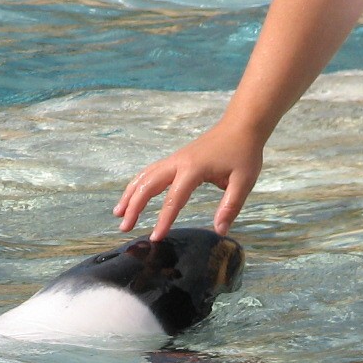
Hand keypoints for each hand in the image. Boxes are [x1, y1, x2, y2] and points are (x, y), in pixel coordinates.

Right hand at [114, 120, 264, 240]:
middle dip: (134, 206)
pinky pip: (150, 172)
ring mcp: (174, 159)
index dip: (163, 219)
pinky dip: (137, 184)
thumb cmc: (243, 152)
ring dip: (130, 195)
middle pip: (148, 185)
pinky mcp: (175, 159)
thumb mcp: (243, 181)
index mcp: (194, 169)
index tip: (155, 237)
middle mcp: (178, 162)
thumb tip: (219, 230)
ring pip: (144, 177)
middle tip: (124, 227)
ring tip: (118, 214)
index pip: (174, 199)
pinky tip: (131, 196)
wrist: (240, 125)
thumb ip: (230, 206)